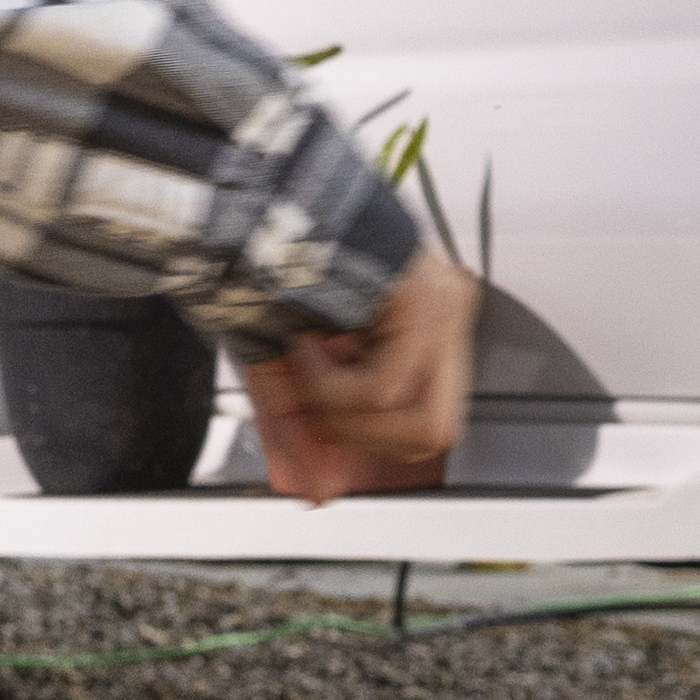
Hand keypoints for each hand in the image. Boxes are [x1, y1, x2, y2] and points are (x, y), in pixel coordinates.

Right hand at [238, 241, 477, 502]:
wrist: (251, 203)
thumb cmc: (268, 271)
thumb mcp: (288, 367)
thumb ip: (302, 430)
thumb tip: (315, 495)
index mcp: (427, 328)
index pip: (426, 425)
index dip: (368, 440)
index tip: (317, 416)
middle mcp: (448, 315)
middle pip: (435, 434)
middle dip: (360, 434)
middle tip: (314, 394)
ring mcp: (446, 305)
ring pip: (420, 423)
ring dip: (343, 410)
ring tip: (308, 360)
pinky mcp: (428, 300)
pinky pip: (386, 388)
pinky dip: (331, 383)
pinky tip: (307, 341)